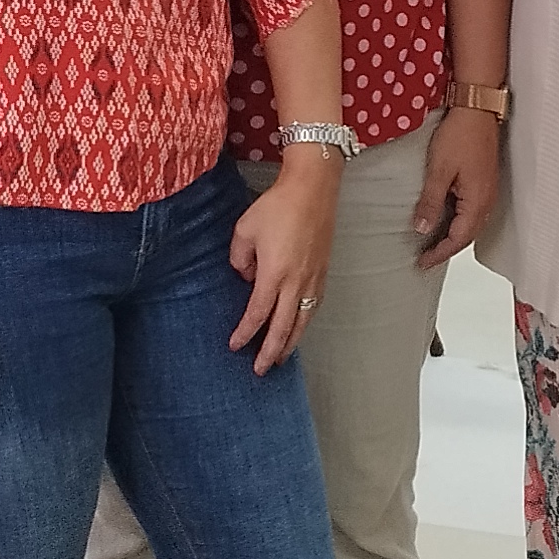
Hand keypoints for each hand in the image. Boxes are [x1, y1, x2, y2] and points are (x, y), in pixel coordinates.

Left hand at [230, 161, 338, 370]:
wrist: (313, 189)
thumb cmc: (277, 205)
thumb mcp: (244, 230)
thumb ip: (238, 258)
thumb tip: (246, 275)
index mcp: (274, 273)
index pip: (257, 314)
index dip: (245, 333)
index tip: (234, 345)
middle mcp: (296, 282)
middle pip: (283, 328)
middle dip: (270, 352)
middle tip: (261, 370)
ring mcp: (313, 279)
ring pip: (302, 321)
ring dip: (290, 343)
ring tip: (280, 358)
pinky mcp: (323, 272)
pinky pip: (313, 307)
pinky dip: (304, 323)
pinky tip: (298, 327)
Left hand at [410, 106, 501, 263]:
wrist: (477, 109)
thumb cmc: (461, 134)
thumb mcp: (439, 170)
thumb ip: (431, 202)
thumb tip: (422, 228)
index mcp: (477, 201)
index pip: (458, 239)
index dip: (439, 253)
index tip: (422, 262)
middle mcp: (487, 200)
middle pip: (467, 235)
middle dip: (446, 249)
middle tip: (425, 258)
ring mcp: (487, 191)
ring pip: (470, 224)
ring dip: (452, 236)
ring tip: (431, 242)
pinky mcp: (484, 182)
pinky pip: (472, 211)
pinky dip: (458, 221)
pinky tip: (444, 218)